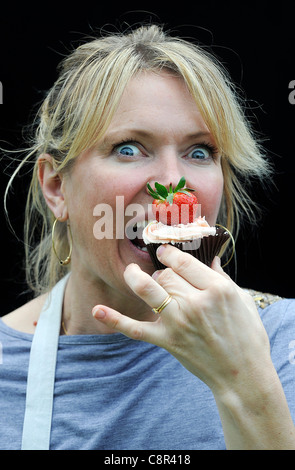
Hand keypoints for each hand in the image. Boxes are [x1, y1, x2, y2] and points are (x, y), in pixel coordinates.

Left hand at [92, 244, 270, 395]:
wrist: (242, 375)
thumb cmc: (247, 336)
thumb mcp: (243, 300)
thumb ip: (223, 277)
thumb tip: (210, 259)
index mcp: (216, 289)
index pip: (183, 261)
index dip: (170, 253)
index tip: (164, 251)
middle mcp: (195, 303)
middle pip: (165, 274)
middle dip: (162, 272)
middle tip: (166, 276)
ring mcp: (178, 322)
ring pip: (148, 289)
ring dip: (136, 279)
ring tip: (132, 273)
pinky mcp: (166, 340)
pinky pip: (136, 329)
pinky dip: (115, 320)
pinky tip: (97, 310)